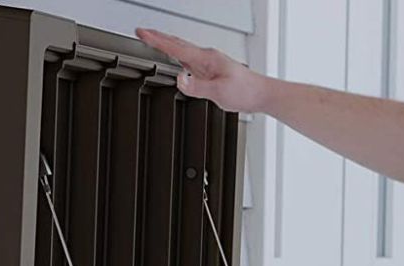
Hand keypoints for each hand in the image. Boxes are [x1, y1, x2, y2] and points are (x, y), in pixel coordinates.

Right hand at [136, 28, 271, 111]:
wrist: (262, 94)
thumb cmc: (246, 91)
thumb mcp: (219, 93)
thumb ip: (197, 87)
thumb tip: (179, 80)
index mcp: (206, 59)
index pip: (176, 47)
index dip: (157, 40)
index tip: (142, 33)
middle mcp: (207, 58)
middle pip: (177, 44)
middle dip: (158, 38)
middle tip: (141, 32)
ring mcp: (209, 64)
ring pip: (183, 50)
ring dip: (167, 44)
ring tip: (153, 40)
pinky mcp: (212, 71)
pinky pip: (189, 60)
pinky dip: (178, 55)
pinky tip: (177, 59)